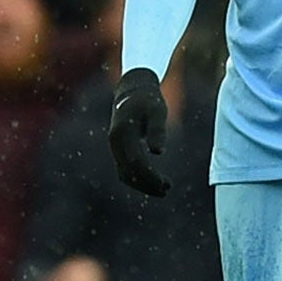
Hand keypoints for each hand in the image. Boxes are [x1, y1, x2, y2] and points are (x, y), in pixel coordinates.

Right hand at [108, 67, 169, 195]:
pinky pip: (125, 169)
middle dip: (147, 184)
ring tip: (163, 190)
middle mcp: (115, 142)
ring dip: (142, 184)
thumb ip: (157, 129)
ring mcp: (114, 146)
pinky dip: (137, 178)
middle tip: (167, 190)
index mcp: (123, 133)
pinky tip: (153, 182)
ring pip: (125, 173)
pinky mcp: (118, 148)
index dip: (151, 176)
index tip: (166, 184)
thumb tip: (158, 152)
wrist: (133, 90)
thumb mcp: (157, 110)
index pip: (136, 162)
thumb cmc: (148, 100)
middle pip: (129, 171)